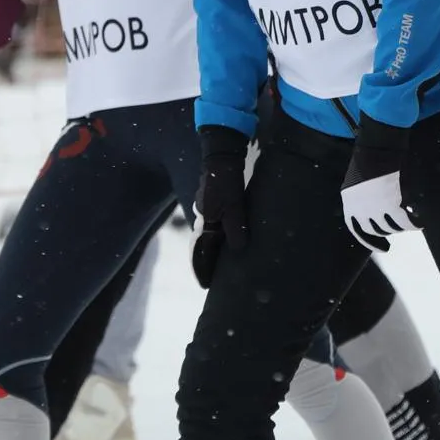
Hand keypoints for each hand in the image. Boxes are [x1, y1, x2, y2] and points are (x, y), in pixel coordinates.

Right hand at [190, 125, 251, 288]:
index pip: (201, 251)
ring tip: (218, 266)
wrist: (222, 154)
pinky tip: (228, 241)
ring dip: (211, 251)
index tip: (205, 285)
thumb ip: (235, 226)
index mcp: (204, 221)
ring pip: (209, 236)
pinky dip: (219, 238)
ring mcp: (209, 209)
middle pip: (201, 246)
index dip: (202, 268)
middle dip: (204, 263)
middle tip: (209, 281)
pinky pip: (217, 226)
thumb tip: (238, 249)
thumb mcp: (233, 204)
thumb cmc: (227, 180)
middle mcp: (203, 217)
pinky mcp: (217, 203)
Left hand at [340, 115, 418, 251]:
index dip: (368, 241)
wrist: (378, 147)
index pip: (356, 229)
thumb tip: (375, 211)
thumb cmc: (369, 158)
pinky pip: (404, 222)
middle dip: (386, 233)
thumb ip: (364, 198)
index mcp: (348, 203)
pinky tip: (419, 224)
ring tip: (408, 224)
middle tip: (396, 232)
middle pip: (374, 230)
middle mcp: (360, 209)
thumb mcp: (359, 183)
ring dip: (400, 228)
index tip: (381, 247)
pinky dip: (413, 225)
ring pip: (390, 227)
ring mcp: (375, 209)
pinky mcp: (391, 205)